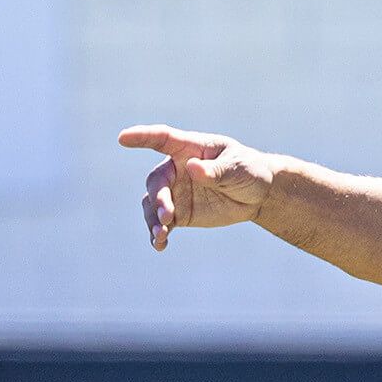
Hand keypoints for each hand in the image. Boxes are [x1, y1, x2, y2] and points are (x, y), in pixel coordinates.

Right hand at [118, 124, 278, 249]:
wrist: (258, 195)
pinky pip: (162, 224)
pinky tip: (160, 245)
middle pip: (157, 181)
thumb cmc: (248, 170)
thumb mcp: (237, 167)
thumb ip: (216, 170)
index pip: (163, 139)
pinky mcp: (180, 214)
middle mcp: (177, 169)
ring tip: (161, 234)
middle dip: (158, 198)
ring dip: (153, 219)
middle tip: (166, 215)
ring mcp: (176, 192)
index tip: (123, 138)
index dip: (142, 137)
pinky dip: (158, 234)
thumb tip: (193, 169)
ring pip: (153, 204)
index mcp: (190, 149)